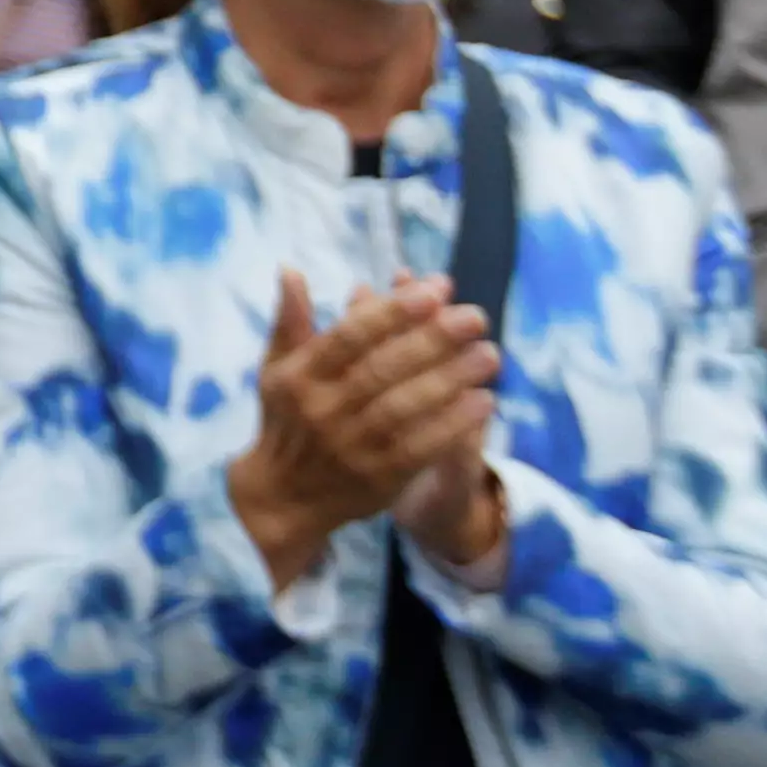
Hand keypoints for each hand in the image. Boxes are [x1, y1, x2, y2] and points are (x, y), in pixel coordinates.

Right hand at [227, 272, 497, 590]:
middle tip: (475, 316)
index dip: (392, 311)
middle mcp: (322, 409)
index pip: (348, 336)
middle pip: (382, 369)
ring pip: (405, 408)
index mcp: (299, 376)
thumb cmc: (287, 419)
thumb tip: (291, 269)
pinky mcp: (378, 478)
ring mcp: (350, 446)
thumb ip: (291, 321)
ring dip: (451, 379)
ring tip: (489, 354)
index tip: (434, 289)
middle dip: (432, 339)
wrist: (283, 496)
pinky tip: (484, 401)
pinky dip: (454, 424)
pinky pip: (421, 447)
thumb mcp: (277, 368)